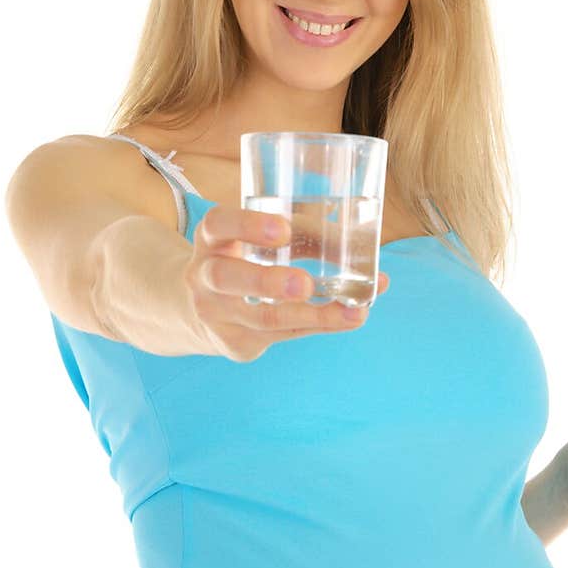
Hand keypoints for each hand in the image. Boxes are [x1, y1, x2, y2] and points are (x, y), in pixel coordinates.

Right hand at [184, 205, 389, 361]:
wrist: (202, 311)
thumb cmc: (247, 261)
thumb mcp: (262, 241)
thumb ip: (307, 236)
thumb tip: (366, 248)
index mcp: (212, 239)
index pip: (218, 224)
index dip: (246, 226)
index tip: (283, 229)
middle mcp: (205, 277)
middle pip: (226, 278)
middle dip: (266, 281)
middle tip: (304, 284)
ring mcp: (216, 314)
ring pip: (262, 318)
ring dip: (311, 316)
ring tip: (351, 312)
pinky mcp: (236, 343)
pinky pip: (282, 335)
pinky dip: (320, 326)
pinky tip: (347, 319)